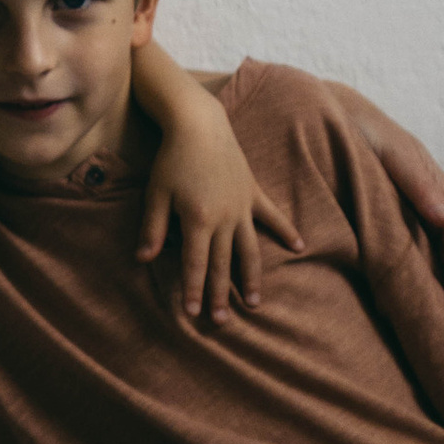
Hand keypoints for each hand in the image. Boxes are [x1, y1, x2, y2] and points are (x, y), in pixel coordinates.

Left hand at [139, 125, 267, 328]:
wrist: (198, 122)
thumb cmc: (172, 157)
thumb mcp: (155, 193)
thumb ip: (152, 228)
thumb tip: (142, 259)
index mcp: (198, 219)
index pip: (195, 263)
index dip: (193, 289)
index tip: (192, 313)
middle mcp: (225, 218)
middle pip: (222, 263)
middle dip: (220, 294)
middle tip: (221, 320)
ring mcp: (242, 206)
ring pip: (249, 249)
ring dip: (251, 277)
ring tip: (254, 302)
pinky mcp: (252, 192)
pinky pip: (272, 216)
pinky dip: (286, 231)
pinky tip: (300, 247)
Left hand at [332, 88, 443, 337]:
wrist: (321, 109)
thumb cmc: (352, 126)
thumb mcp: (385, 149)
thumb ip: (416, 181)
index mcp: (435, 184)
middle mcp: (433, 198)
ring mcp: (416, 206)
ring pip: (443, 253)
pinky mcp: (396, 211)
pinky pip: (422, 247)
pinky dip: (431, 272)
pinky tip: (428, 294)